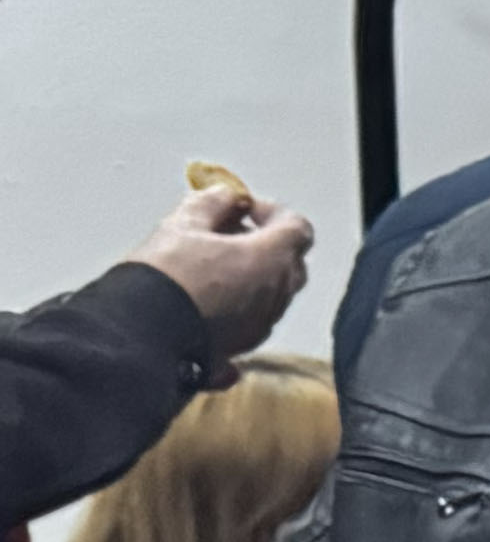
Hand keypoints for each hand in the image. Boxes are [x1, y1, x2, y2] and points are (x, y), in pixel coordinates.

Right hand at [128, 184, 310, 353]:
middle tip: (225, 233)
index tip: (243, 208)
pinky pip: (254, 317)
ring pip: (273, 291)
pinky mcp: (244, 345)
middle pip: (289, 260)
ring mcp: (262, 323)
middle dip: (264, 242)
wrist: (139, 334)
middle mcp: (276, 294)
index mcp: (269, 259)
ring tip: (210, 263)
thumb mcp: (181, 224)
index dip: (273, 212)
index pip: (297, 228)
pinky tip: (208, 295)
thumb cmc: (163, 276)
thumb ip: (211, 203)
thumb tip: (225, 196)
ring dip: (253, 273)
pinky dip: (241, 301)